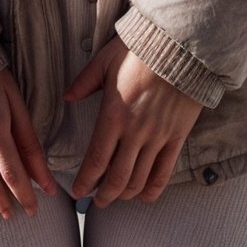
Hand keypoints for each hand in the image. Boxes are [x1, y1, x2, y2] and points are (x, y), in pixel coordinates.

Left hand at [64, 37, 202, 205]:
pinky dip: (153, 189)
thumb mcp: (105, 61)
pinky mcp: (177, 136)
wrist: (180, 45)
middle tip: (96, 202)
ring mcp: (158, 136)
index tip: (78, 192)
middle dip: (104, 195)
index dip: (85, 181)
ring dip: (126, 194)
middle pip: (117, 177)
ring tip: (117, 197)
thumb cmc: (139, 50)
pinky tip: (145, 196)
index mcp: (113, 114)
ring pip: (139, 179)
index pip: (96, 159)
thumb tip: (66, 97)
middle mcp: (135, 131)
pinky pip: (165, 171)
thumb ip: (85, 82)